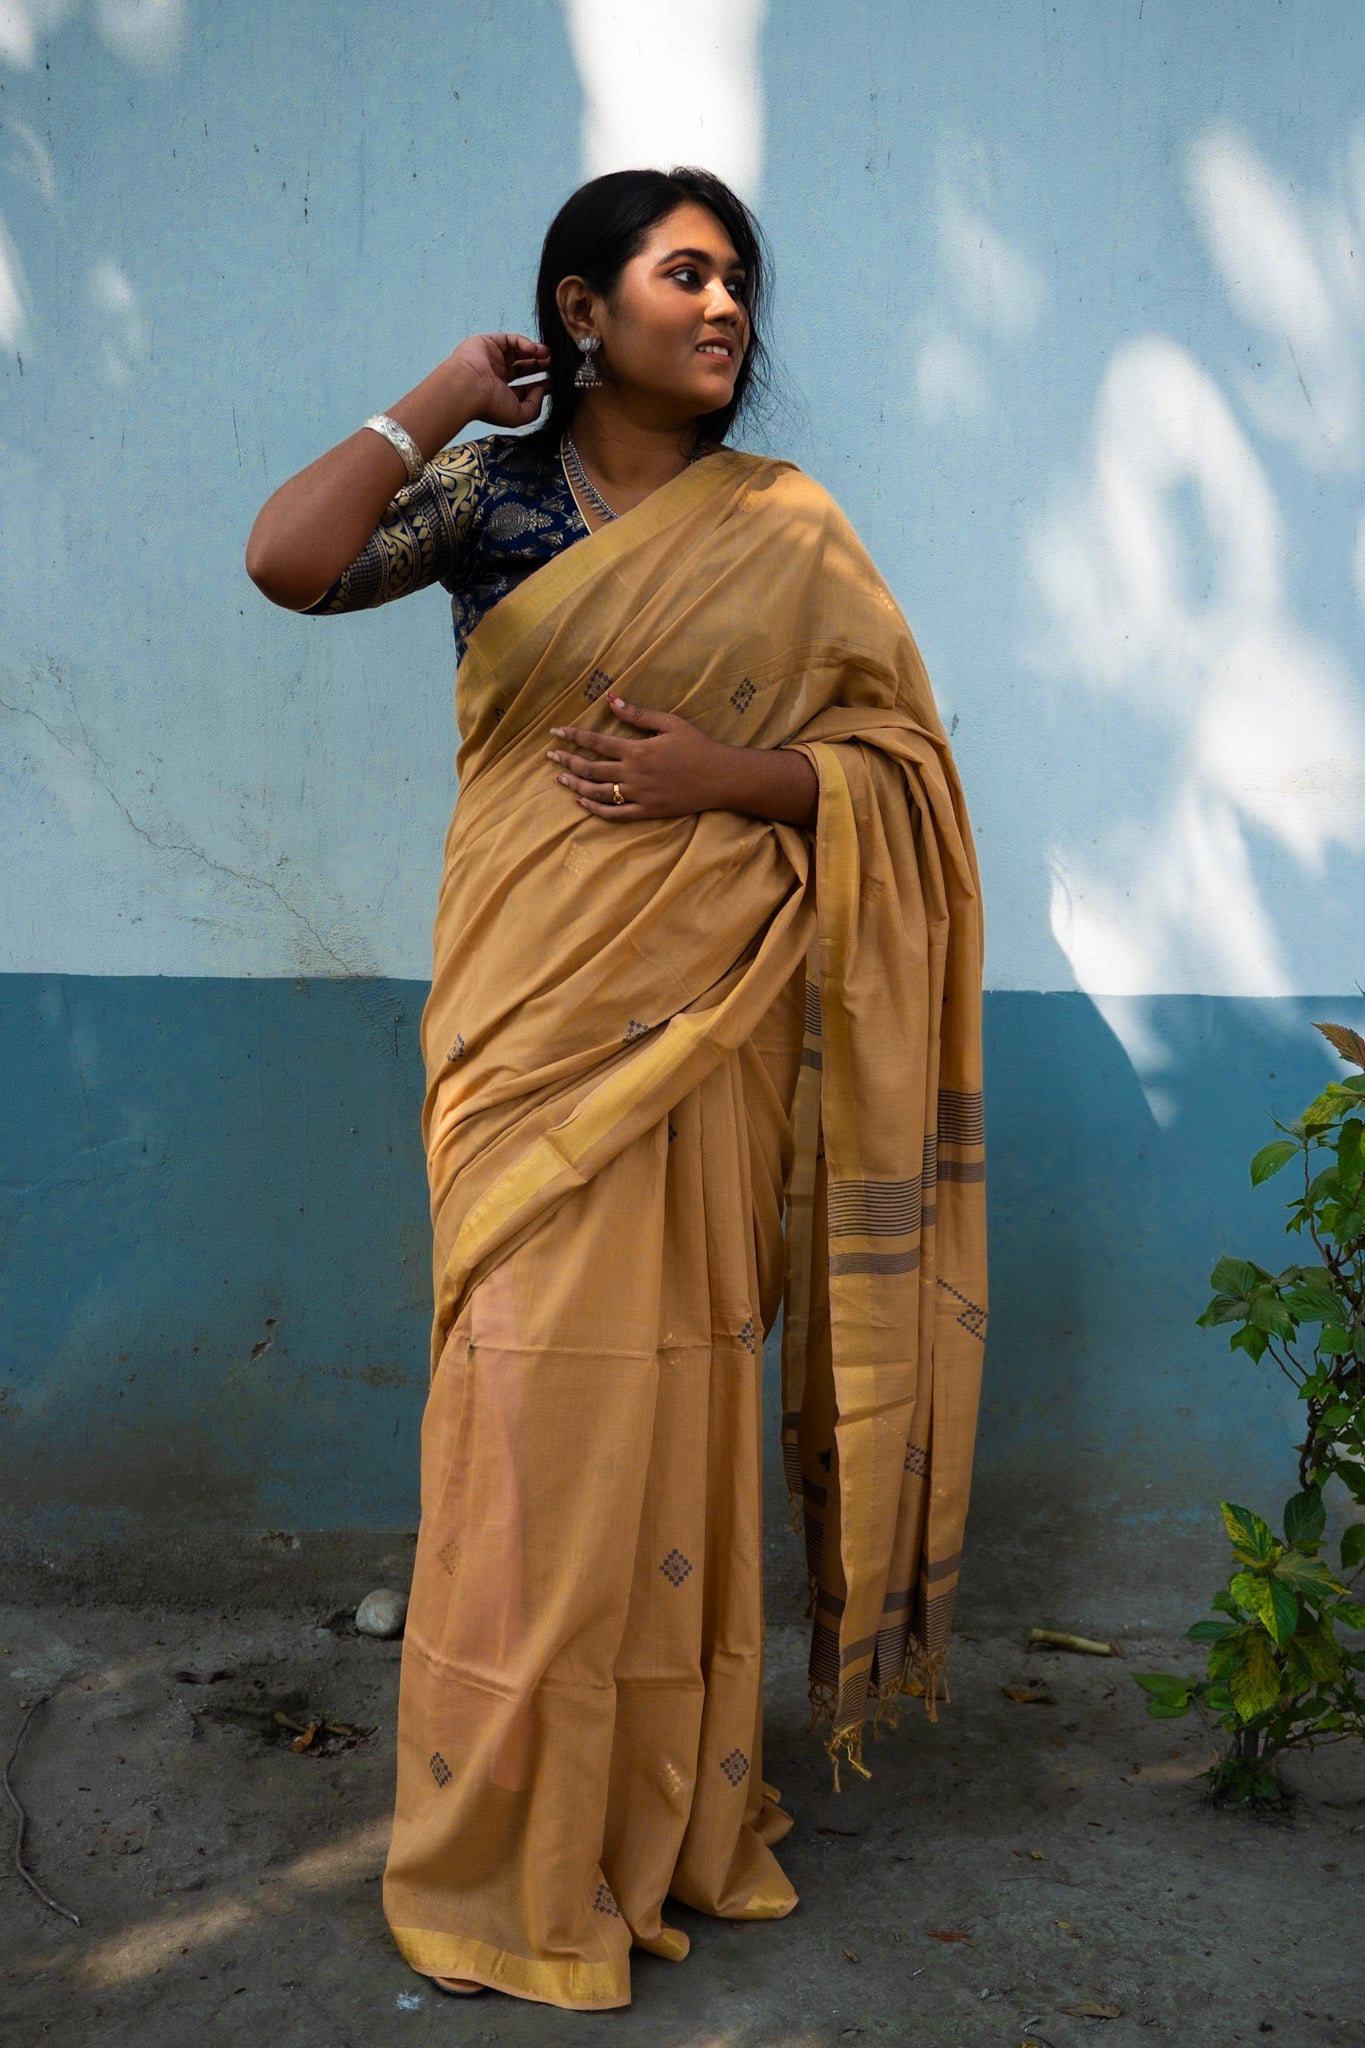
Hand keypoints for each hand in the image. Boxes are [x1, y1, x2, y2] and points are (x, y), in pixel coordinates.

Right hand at [444, 332, 550, 429]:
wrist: (467, 387)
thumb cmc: (489, 404)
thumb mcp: (518, 415)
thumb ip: (534, 407)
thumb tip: (541, 390)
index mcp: (500, 394)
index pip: (524, 387)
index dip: (540, 384)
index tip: (554, 382)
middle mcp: (495, 376)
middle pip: (523, 368)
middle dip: (539, 366)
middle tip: (553, 365)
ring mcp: (491, 359)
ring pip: (518, 352)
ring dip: (535, 352)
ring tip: (548, 355)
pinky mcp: (488, 343)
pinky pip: (510, 339)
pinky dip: (524, 342)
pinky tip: (533, 349)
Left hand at [547, 693, 735, 820]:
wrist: (720, 777)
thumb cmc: (697, 746)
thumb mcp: (670, 723)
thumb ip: (638, 714)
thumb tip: (612, 699)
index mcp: (637, 750)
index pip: (596, 742)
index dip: (573, 736)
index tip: (556, 733)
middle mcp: (633, 774)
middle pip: (590, 768)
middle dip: (567, 761)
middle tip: (551, 757)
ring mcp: (638, 795)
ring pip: (598, 792)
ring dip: (575, 784)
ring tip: (559, 778)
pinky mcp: (647, 811)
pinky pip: (615, 814)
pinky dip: (595, 809)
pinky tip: (581, 802)